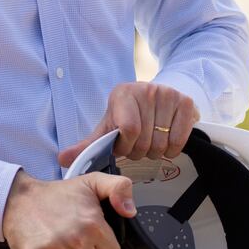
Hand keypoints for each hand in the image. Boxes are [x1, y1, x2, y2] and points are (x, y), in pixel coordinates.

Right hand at [1, 171, 134, 248]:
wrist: (18, 199)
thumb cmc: (56, 195)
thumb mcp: (92, 182)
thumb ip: (119, 188)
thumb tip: (130, 211)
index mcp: (92, 224)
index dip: (103, 247)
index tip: (92, 237)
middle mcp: (75, 240)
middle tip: (74, 238)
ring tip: (62, 246)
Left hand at [57, 82, 200, 166]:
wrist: (154, 98)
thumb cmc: (128, 115)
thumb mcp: (108, 127)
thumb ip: (87, 145)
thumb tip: (63, 159)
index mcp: (123, 93)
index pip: (129, 130)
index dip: (126, 146)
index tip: (123, 146)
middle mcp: (147, 89)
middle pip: (145, 140)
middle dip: (139, 151)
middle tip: (138, 145)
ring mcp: (168, 94)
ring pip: (162, 143)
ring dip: (155, 151)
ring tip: (150, 141)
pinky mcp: (186, 102)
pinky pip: (179, 141)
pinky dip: (172, 149)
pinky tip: (165, 140)